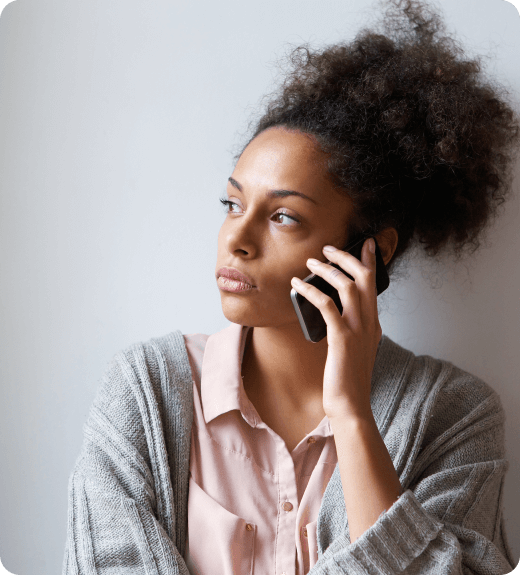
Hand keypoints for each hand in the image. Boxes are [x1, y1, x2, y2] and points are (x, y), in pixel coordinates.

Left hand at [290, 238, 381, 419]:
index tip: (367, 244)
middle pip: (363, 278)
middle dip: (347, 258)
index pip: (374, 285)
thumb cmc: (347, 379)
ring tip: (310, 263)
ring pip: (347, 287)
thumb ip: (352, 330)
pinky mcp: (342, 339)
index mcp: (373, 324)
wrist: (351, 406)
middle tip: (328, 248)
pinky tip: (298, 285)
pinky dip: (311, 291)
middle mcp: (369, 323)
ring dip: (327, 270)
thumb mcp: (354, 349)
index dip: (370, 261)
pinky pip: (327, 306)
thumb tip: (335, 314)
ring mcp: (357, 330)